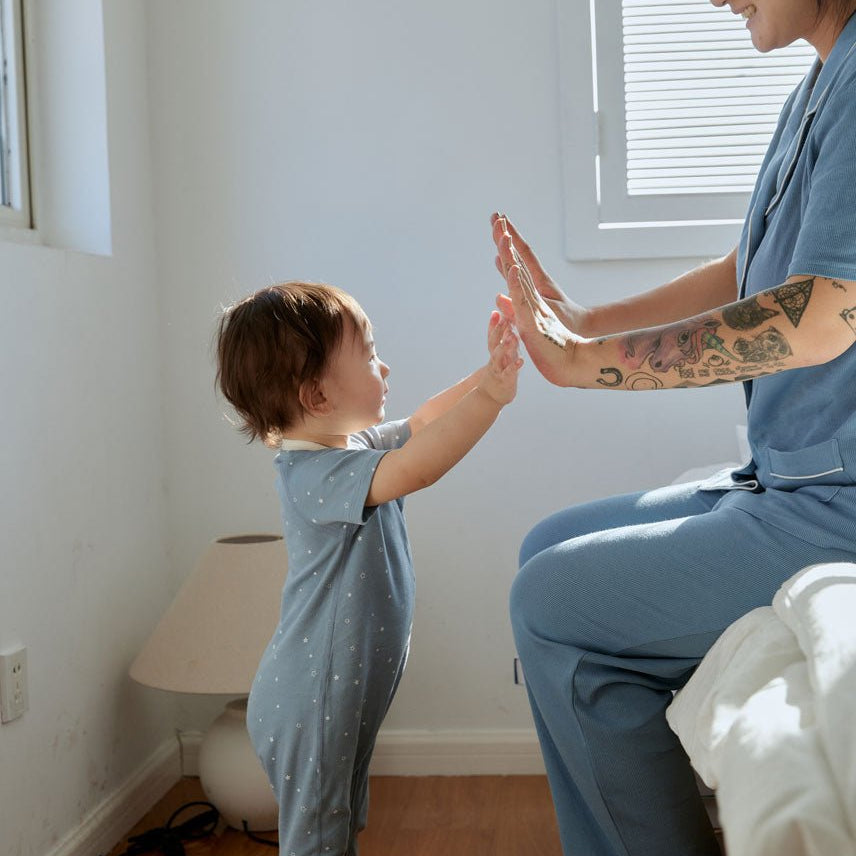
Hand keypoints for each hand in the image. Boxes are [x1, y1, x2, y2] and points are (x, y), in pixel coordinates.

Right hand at [478, 313, 522, 405]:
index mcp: (495, 351)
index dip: (493, 324)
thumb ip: (504, 339)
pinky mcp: (505, 380)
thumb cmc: (500, 371)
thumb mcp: (502, 354)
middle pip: (493, 342)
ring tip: (512, 336)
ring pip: (499, 356)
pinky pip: (509, 373)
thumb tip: (507, 320)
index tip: (495, 312)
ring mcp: (498, 369)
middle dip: (498, 330)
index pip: (492, 335)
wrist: (491, 395)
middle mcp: (495, 358)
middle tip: (504, 318)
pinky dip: (514, 366)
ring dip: (504, 346)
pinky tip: (521, 361)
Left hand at [492, 217, 580, 386]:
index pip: (515, 265)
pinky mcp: (534, 318)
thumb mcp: (525, 323)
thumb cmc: (551, 345)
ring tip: (501, 230)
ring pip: (520, 273)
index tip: (497, 225)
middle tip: (496, 215)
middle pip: (517, 260)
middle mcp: (534, 293)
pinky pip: (524, 297)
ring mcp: (535, 303)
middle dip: (506, 237)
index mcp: (530, 294)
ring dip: (511, 251)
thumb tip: (498, 295)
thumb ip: (512, 308)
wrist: (572, 361)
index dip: (505, 246)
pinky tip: (512, 266)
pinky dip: (517, 281)